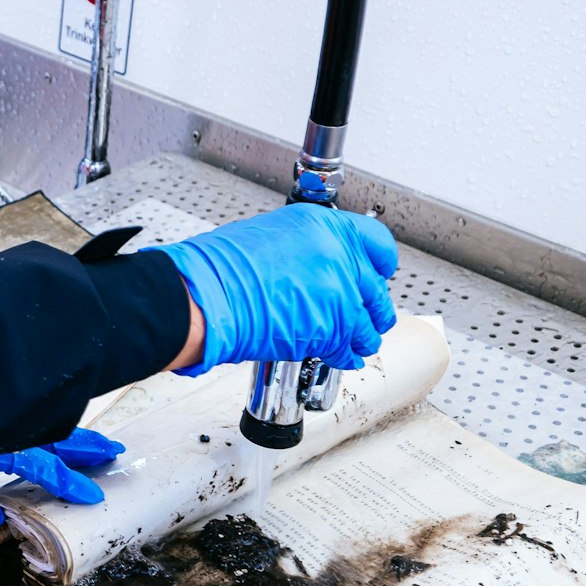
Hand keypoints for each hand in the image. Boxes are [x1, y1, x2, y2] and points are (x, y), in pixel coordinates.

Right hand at [147, 205, 398, 375]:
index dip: (379, 262)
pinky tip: (339, 357)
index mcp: (326, 228)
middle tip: (365, 314)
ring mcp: (341, 295)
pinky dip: (345, 357)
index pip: (377, 244)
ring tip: (351, 341)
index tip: (379, 271)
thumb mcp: (271, 235)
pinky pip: (349, 350)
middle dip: (371, 307)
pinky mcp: (333, 331)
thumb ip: (307, 248)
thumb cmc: (221, 268)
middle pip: (376, 290)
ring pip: (369, 325)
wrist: (206, 297)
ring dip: (361, 336)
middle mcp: (341, 258)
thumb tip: (314, 264)